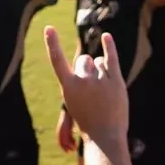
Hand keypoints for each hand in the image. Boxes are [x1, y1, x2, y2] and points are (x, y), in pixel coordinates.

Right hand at [46, 25, 128, 143]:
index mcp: (68, 87)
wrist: (104, 136)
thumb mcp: (74, 102)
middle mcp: (82, 80)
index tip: (49, 28)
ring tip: (104, 93)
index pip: (57, 60)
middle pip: (83, 60)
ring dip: (101, 72)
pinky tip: (106, 36)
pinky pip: (112, 58)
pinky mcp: (116, 80)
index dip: (52, 43)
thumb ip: (79, 82)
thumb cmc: (87, 121)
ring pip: (99, 62)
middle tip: (93, 89)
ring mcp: (99, 79)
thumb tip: (89, 60)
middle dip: (87, 68)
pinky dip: (109, 46)